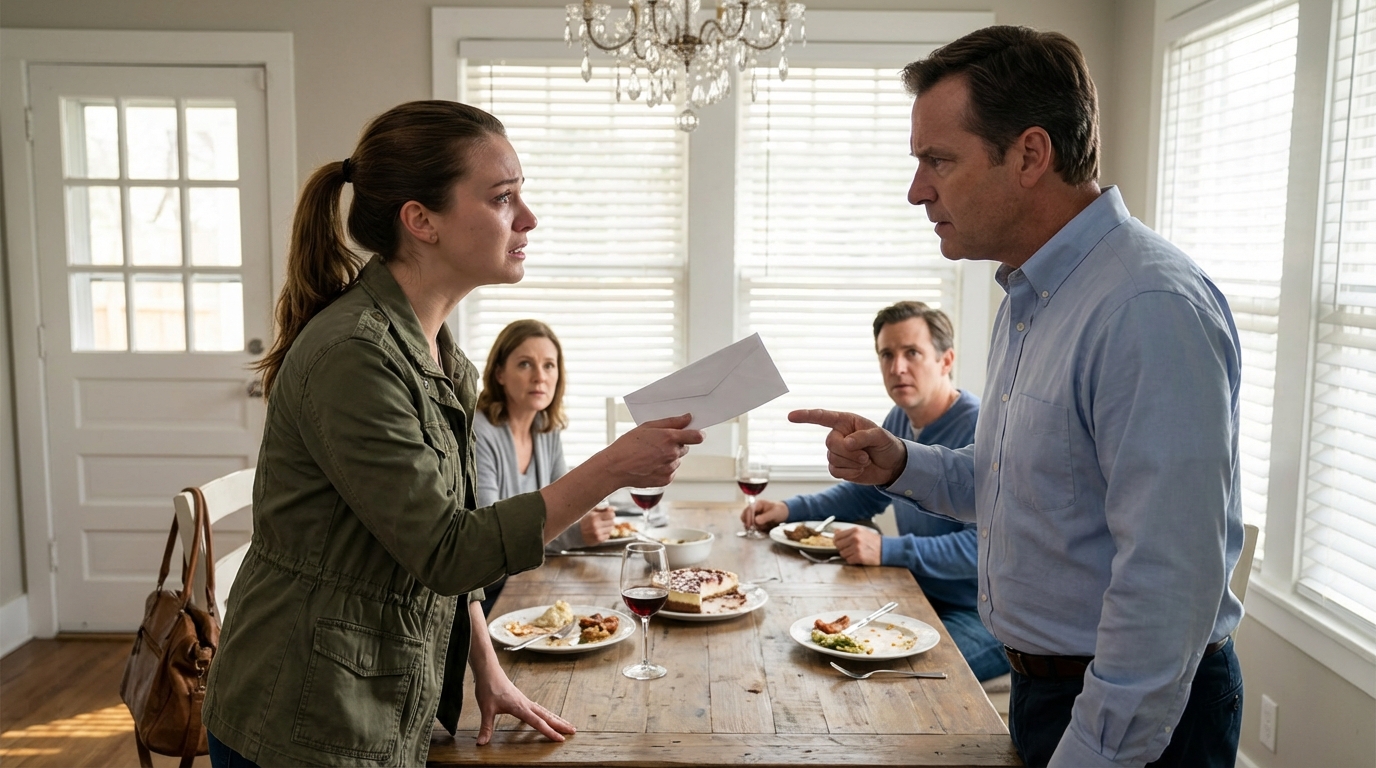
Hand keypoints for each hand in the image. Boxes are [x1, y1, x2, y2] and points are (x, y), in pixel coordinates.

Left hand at [471, 658, 575, 745]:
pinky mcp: (521, 699)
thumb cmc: (488, 687)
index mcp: (520, 707)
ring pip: (545, 711)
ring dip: (556, 719)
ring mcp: (525, 701)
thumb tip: (481, 743)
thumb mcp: (486, 709)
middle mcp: (526, 704)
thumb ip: (486, 727)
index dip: (549, 732)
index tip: (560, 739)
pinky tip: (547, 717)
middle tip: (573, 731)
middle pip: (547, 716)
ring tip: (567, 725)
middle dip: (560, 724)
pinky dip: (546, 714)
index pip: (538, 722)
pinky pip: (538, 709)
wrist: (489, 672)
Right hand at [579, 505, 616, 543]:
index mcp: (595, 517)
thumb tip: (614, 508)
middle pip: (612, 522)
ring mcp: (598, 533)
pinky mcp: (598, 539)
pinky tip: (599, 532)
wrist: (576, 533)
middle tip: (603, 522)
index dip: (611, 514)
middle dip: (609, 521)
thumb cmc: (585, 521)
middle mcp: (596, 525)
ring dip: (607, 528)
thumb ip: (603, 509)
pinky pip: (608, 536)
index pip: (611, 515)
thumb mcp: (592, 512)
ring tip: (600, 527)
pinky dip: (605, 534)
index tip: (608, 515)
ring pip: (611, 529)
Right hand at [600, 414, 704, 487]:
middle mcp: (672, 454)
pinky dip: (664, 468)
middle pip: (685, 447)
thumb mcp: (647, 426)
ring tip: (650, 456)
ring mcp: (670, 468)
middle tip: (658, 444)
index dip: (698, 434)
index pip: (697, 436)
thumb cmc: (628, 445)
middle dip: (675, 444)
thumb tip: (688, 418)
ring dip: (669, 457)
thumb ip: (671, 422)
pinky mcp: (666, 480)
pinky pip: (671, 471)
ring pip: (677, 460)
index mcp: (669, 438)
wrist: (615, 467)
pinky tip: (650, 465)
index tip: (695, 433)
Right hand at [742, 499, 788, 530]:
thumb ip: (765, 516)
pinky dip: (755, 529)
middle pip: (744, 515)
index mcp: (758, 504)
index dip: (748, 517)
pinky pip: (752, 526)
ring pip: (747, 522)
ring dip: (753, 527)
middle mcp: (754, 509)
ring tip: (762, 528)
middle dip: (748, 523)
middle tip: (753, 529)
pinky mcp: (755, 522)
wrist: (783, 514)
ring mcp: (754, 516)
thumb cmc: (779, 510)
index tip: (749, 525)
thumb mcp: (774, 513)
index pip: (749, 509)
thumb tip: (755, 521)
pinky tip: (762, 529)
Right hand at [788, 409, 907, 485]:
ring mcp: (837, 452)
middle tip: (866, 455)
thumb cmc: (887, 445)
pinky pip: (835, 471)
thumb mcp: (881, 436)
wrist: (892, 466)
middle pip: (830, 443)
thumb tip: (848, 443)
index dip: (806, 416)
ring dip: (852, 463)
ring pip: (832, 459)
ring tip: (865, 461)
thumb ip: (864, 437)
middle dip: (848, 452)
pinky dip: (849, 472)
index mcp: (846, 421)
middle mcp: (839, 435)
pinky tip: (860, 469)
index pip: (823, 417)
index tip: (791, 416)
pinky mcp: (839, 467)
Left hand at [833, 525, 882, 565]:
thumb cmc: (875, 542)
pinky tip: (859, 557)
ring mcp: (857, 548)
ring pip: (842, 554)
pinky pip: (848, 560)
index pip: (837, 536)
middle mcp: (855, 538)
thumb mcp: (862, 532)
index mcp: (855, 530)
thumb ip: (848, 532)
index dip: (837, 540)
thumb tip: (836, 531)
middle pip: (838, 545)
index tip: (839, 543)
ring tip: (856, 553)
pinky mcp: (859, 557)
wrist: (886, 550)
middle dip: (842, 548)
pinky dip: (852, 560)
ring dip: (848, 555)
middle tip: (850, 549)